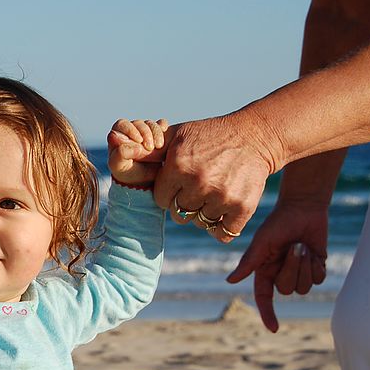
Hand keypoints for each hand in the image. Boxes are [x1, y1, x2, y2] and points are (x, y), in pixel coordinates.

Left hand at [107, 119, 168, 185]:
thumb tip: (135, 145)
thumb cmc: (126, 172)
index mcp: (118, 136)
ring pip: (150, 124)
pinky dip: (163, 127)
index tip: (139, 141)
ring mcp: (144, 131)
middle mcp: (131, 131)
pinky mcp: (157, 134)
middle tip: (150, 147)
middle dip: (146, 133)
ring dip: (156, 133)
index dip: (131, 130)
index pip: (122, 124)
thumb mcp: (119, 166)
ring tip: (158, 147)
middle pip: (138, 124)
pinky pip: (161, 124)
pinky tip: (165, 135)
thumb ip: (121, 154)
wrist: (143, 180)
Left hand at [152, 111, 279, 241]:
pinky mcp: (242, 208)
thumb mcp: (176, 136)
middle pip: (178, 213)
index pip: (160, 199)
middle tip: (201, 184)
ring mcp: (221, 197)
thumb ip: (147, 150)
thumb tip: (114, 143)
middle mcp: (199, 183)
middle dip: (186, 202)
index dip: (170, 191)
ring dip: (205, 212)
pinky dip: (223, 227)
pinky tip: (226, 207)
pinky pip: (222, 233)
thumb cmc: (209, 136)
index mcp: (178, 167)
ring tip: (214, 191)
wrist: (255, 136)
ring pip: (199, 223)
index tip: (182, 180)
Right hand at [225, 201, 327, 331]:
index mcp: (263, 271)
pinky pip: (318, 278)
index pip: (264, 298)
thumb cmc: (278, 223)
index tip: (274, 329)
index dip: (268, 314)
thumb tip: (230, 281)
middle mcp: (279, 275)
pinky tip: (313, 251)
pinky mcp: (315, 268)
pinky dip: (316, 265)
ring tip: (303, 246)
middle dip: (293, 268)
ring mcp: (298, 273)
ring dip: (305, 265)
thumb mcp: (261, 243)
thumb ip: (248, 263)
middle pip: (287, 290)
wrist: (304, 209)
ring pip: (304, 287)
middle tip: (295, 246)